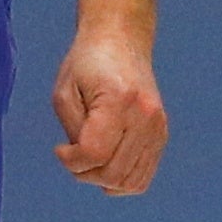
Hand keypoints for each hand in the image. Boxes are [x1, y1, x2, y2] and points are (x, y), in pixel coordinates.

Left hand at [51, 25, 169, 194]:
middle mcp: (145, 116)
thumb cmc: (86, 64)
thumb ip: (74, 131)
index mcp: (119, 100)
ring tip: (89, 161)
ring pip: (130, 181)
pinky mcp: (161, 134)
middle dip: (85, 173)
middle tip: (72, 156)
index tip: (60, 148)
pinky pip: (143, 176)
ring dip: (103, 180)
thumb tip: (85, 163)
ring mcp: (157, 127)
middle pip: (113, 173)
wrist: (121, 40)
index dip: (71, 161)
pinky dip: (122, 180)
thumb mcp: (64, 93)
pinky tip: (106, 166)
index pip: (95, 154)